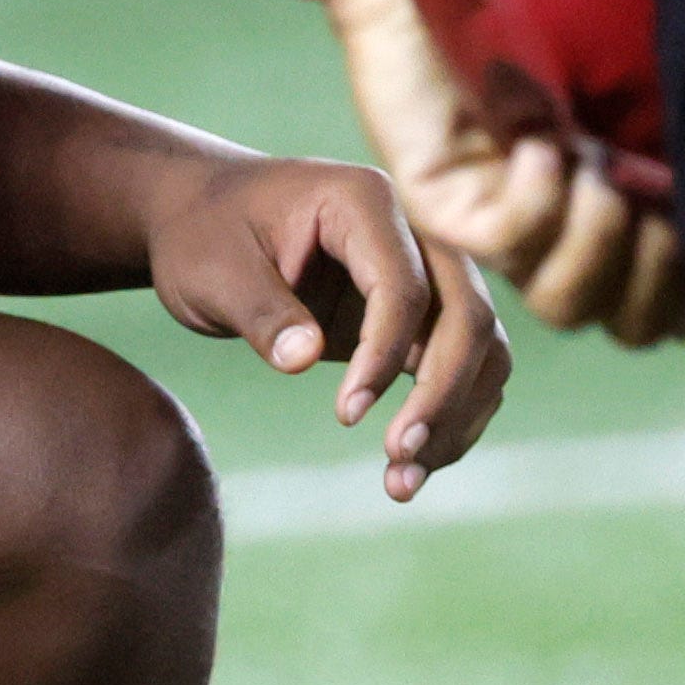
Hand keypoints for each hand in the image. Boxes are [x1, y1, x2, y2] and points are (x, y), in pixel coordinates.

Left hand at [138, 142, 509, 500]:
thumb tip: (302, 360)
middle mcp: (412, 231)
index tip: (345, 417)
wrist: (203, 219)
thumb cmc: (204, 235)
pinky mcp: (419, 316)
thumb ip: (260, 312)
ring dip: (456, 417)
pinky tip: (407, 471)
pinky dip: (447, 420)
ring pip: (482, 348)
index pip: (405, 285)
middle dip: (443, 393)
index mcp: (363, 201)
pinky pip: (462, 369)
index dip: (384, 354)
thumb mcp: (211, 270)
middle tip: (395, 456)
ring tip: (401, 483)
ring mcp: (425, 272)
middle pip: (468, 314)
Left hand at [328, 0, 684, 346]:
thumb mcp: (663, 82)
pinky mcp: (444, 209)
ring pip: (564, 302)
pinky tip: (536, 137)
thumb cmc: (578, 5)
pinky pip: (510, 242)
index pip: (676, 317)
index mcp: (625, 217)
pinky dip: (540, 193)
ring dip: (598, 229)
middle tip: (649, 187)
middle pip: (629, 328)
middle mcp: (567, 236)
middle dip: (659, 268)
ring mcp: (503, 232)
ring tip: (587, 153)